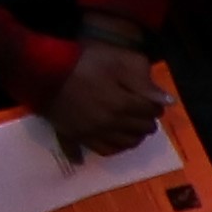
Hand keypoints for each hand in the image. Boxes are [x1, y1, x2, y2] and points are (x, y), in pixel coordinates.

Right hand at [42, 28, 161, 160]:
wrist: (44, 70)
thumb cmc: (82, 61)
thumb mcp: (118, 61)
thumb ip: (144, 81)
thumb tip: (167, 100)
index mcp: (122, 105)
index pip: (151, 112)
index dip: (155, 105)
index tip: (151, 101)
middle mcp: (110, 124)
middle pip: (140, 130)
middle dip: (147, 121)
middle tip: (144, 113)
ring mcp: (93, 133)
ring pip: (125, 144)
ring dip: (134, 136)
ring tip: (132, 126)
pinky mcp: (77, 137)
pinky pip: (103, 150)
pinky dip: (114, 147)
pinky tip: (116, 139)